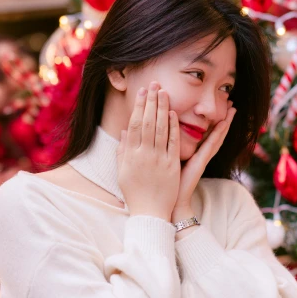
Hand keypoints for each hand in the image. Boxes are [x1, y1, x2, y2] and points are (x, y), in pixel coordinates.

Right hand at [117, 82, 180, 220]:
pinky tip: (173, 113)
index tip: (142, 93)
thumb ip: (123, 151)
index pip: (134, 125)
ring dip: (162, 109)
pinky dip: (172, 127)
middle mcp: (143, 154)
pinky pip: (172, 142)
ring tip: (164, 92)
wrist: (149, 213)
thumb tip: (124, 132)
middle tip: (154, 84)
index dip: (138, 107)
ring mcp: (158, 159)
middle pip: (147, 122)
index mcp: (130, 155)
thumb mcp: (123, 172)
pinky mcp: (171, 166)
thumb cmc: (135, 194)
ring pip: (160, 128)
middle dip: (151, 102)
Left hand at [172, 102, 236, 216]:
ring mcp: (202, 159)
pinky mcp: (200, 163)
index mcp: (192, 154)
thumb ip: (164, 147)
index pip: (204, 133)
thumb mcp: (165, 161)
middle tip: (231, 103)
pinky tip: (222, 124)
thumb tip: (155, 134)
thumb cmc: (165, 185)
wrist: (170, 203)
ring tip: (232, 109)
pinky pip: (209, 146)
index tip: (216, 107)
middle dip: (223, 118)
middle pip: (214, 133)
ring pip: (216, 137)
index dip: (211, 120)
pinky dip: (216, 135)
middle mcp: (200, 155)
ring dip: (225, 123)